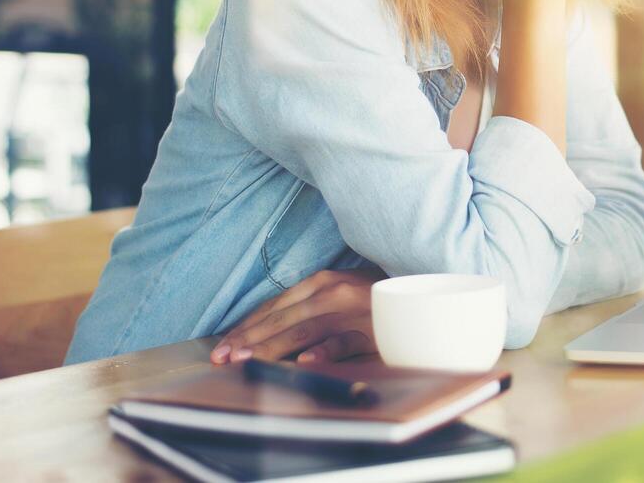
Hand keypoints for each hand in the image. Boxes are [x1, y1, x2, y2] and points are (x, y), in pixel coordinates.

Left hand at [210, 268, 383, 364]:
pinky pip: (344, 341)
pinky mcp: (372, 330)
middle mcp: (333, 292)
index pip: (275, 305)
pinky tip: (305, 362)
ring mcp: (352, 311)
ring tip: (248, 360)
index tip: (224, 343)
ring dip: (273, 346)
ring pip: (304, 329)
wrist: (419, 301)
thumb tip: (270, 331)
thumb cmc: (375, 300)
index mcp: (322, 282)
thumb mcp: (341, 293)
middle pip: (282, 317)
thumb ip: (310, 307)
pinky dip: (324, 350)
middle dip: (249, 339)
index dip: (247, 325)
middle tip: (224, 357)